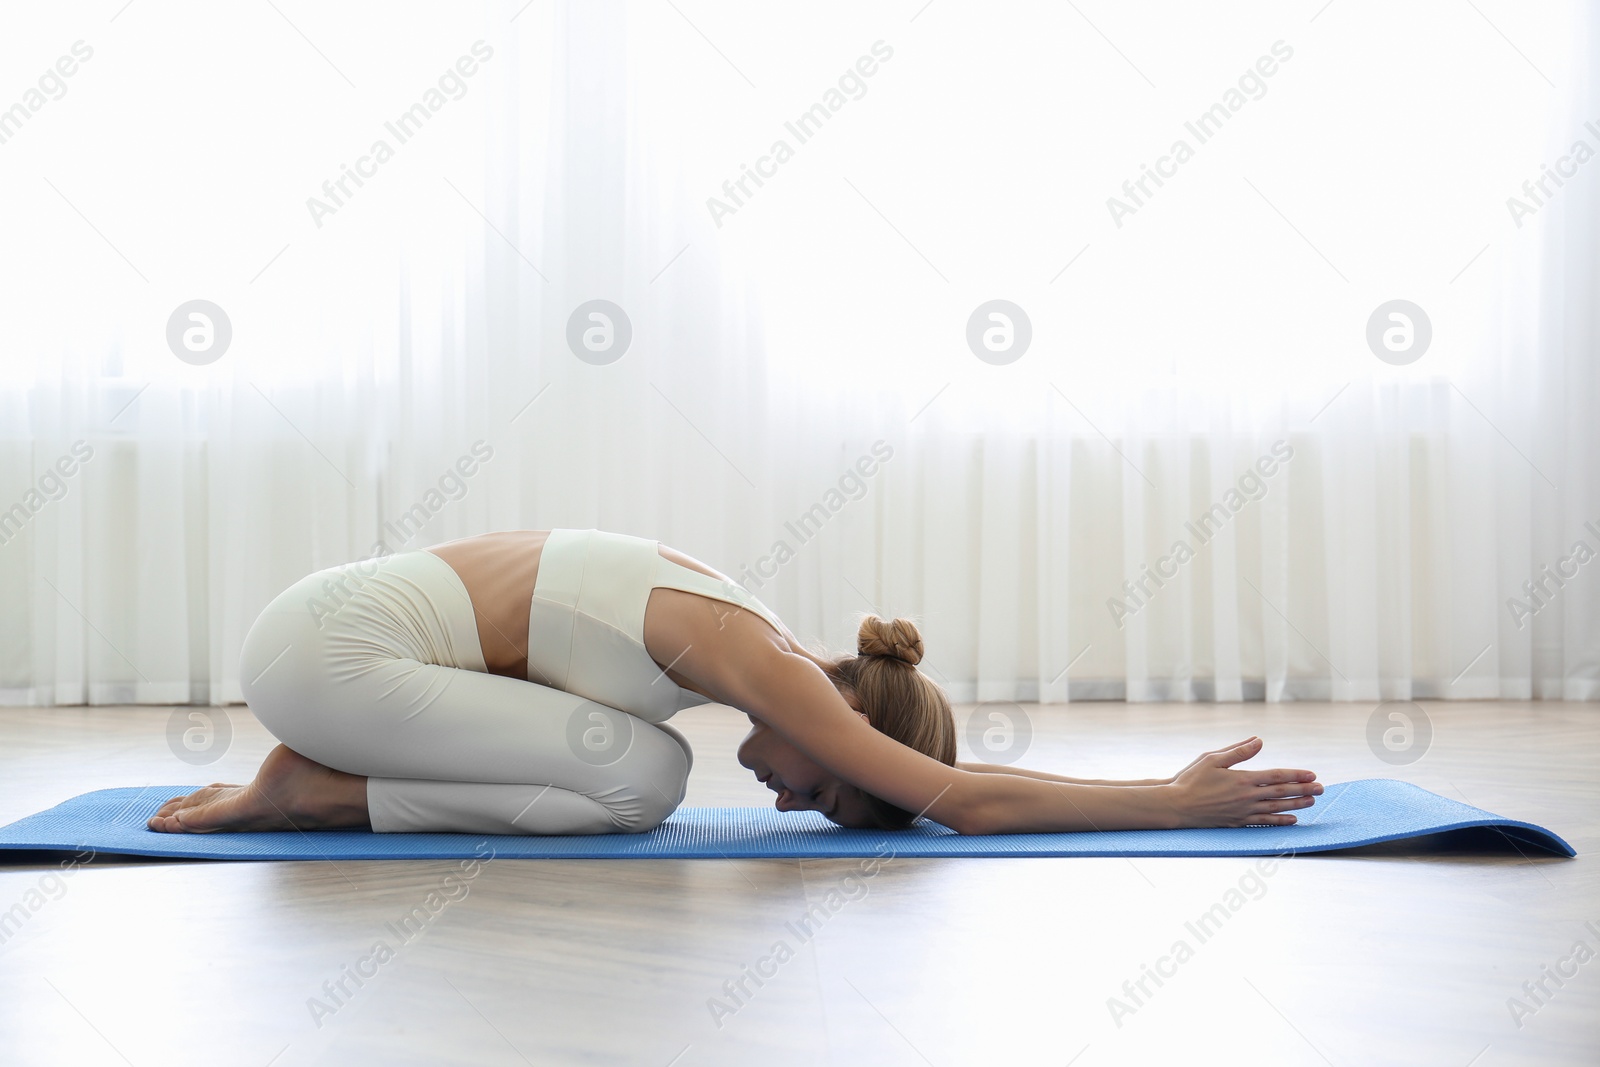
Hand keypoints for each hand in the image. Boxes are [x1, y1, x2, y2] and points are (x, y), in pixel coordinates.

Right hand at [1166, 736, 1321, 827]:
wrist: (1176, 806)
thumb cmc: (1190, 779)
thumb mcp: (1212, 758)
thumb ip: (1238, 751)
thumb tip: (1259, 740)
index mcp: (1243, 779)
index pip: (1277, 776)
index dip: (1296, 775)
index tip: (1311, 774)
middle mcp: (1247, 797)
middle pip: (1282, 793)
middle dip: (1304, 790)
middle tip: (1321, 788)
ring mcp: (1243, 812)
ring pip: (1277, 808)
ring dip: (1297, 805)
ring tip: (1312, 802)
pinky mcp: (1238, 823)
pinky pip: (1264, 822)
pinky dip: (1280, 821)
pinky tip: (1292, 820)